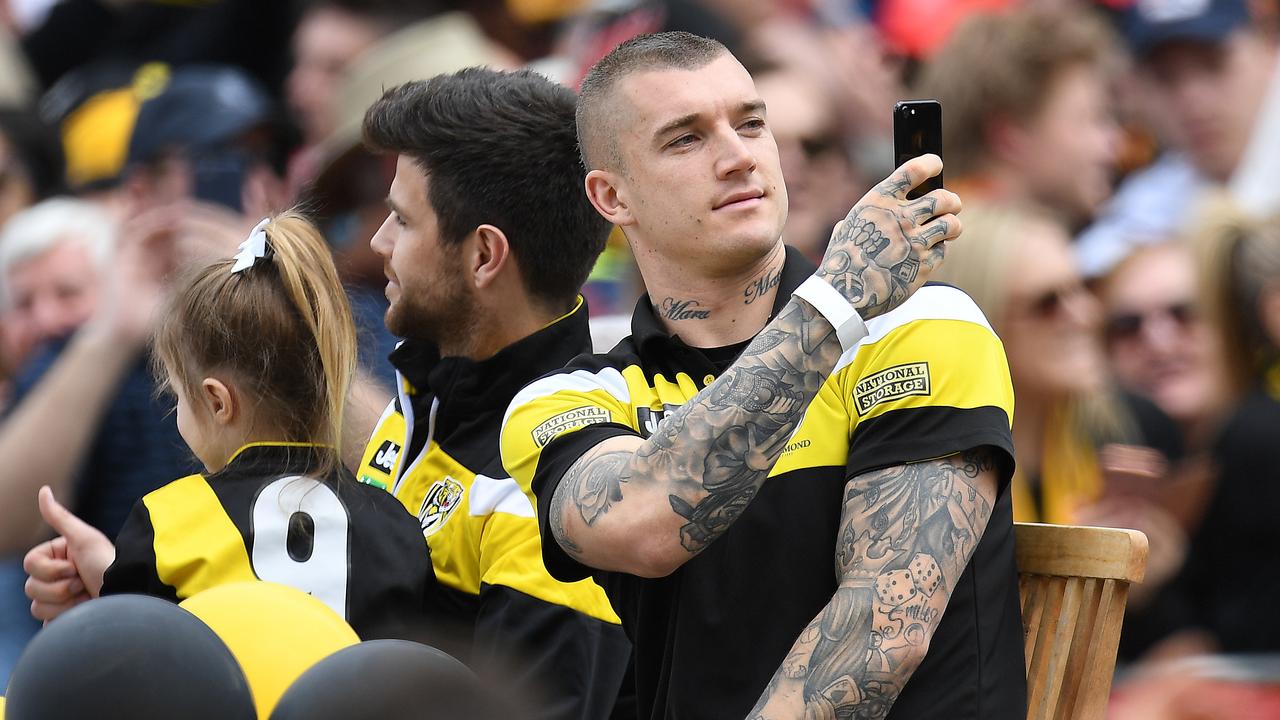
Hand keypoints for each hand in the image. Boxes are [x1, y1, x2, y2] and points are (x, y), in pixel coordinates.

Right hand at [23, 486, 114, 621]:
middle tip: (84, 583)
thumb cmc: (108, 565)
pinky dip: (65, 619)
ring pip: (37, 607)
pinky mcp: (64, 619)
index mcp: (58, 556)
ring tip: (88, 597)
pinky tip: (84, 611)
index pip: (30, 564)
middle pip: (31, 588)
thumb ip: (60, 517)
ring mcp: (59, 599)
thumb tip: (43, 490)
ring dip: (65, 604)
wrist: (128, 594)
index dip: (51, 569)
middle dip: (60, 588)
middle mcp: (57, 577)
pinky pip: (47, 623)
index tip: (75, 566)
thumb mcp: (84, 538)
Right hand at [816, 154, 960, 319]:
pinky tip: (930, 254)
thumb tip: (884, 209)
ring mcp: (914, 241)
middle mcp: (900, 217)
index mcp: (879, 202)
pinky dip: (939, 251)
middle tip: (951, 206)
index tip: (936, 164)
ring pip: (951, 224)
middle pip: (943, 198)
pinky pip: (943, 250)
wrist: (844, 293)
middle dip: (951, 201)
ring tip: (949, 230)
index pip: (914, 171)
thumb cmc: (842, 258)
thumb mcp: (848, 225)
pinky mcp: (924, 265)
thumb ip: (871, 213)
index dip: (930, 164)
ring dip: (953, 226)